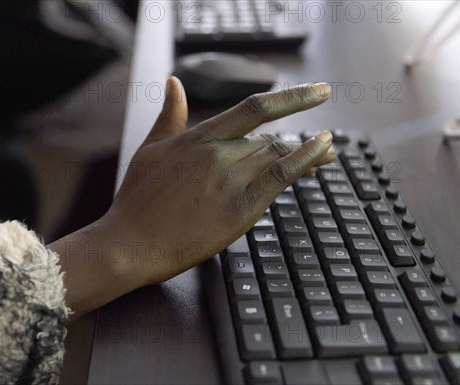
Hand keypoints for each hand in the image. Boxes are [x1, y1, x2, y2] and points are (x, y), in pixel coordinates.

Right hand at [103, 77, 333, 284]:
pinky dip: (306, 161)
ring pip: (278, 155)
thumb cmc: (136, 200)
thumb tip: (175, 83)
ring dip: (308, 153)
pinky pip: (281, 176)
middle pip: (269, 139)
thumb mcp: (150, 149)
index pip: (254, 108)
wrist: (130, 243)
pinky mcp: (241, 208)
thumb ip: (169, 115)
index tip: (317, 91)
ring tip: (329, 154)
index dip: (292, 98)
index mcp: (198, 137)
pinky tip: (324, 153)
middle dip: (295, 142)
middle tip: (323, 146)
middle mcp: (218, 152)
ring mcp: (231, 179)